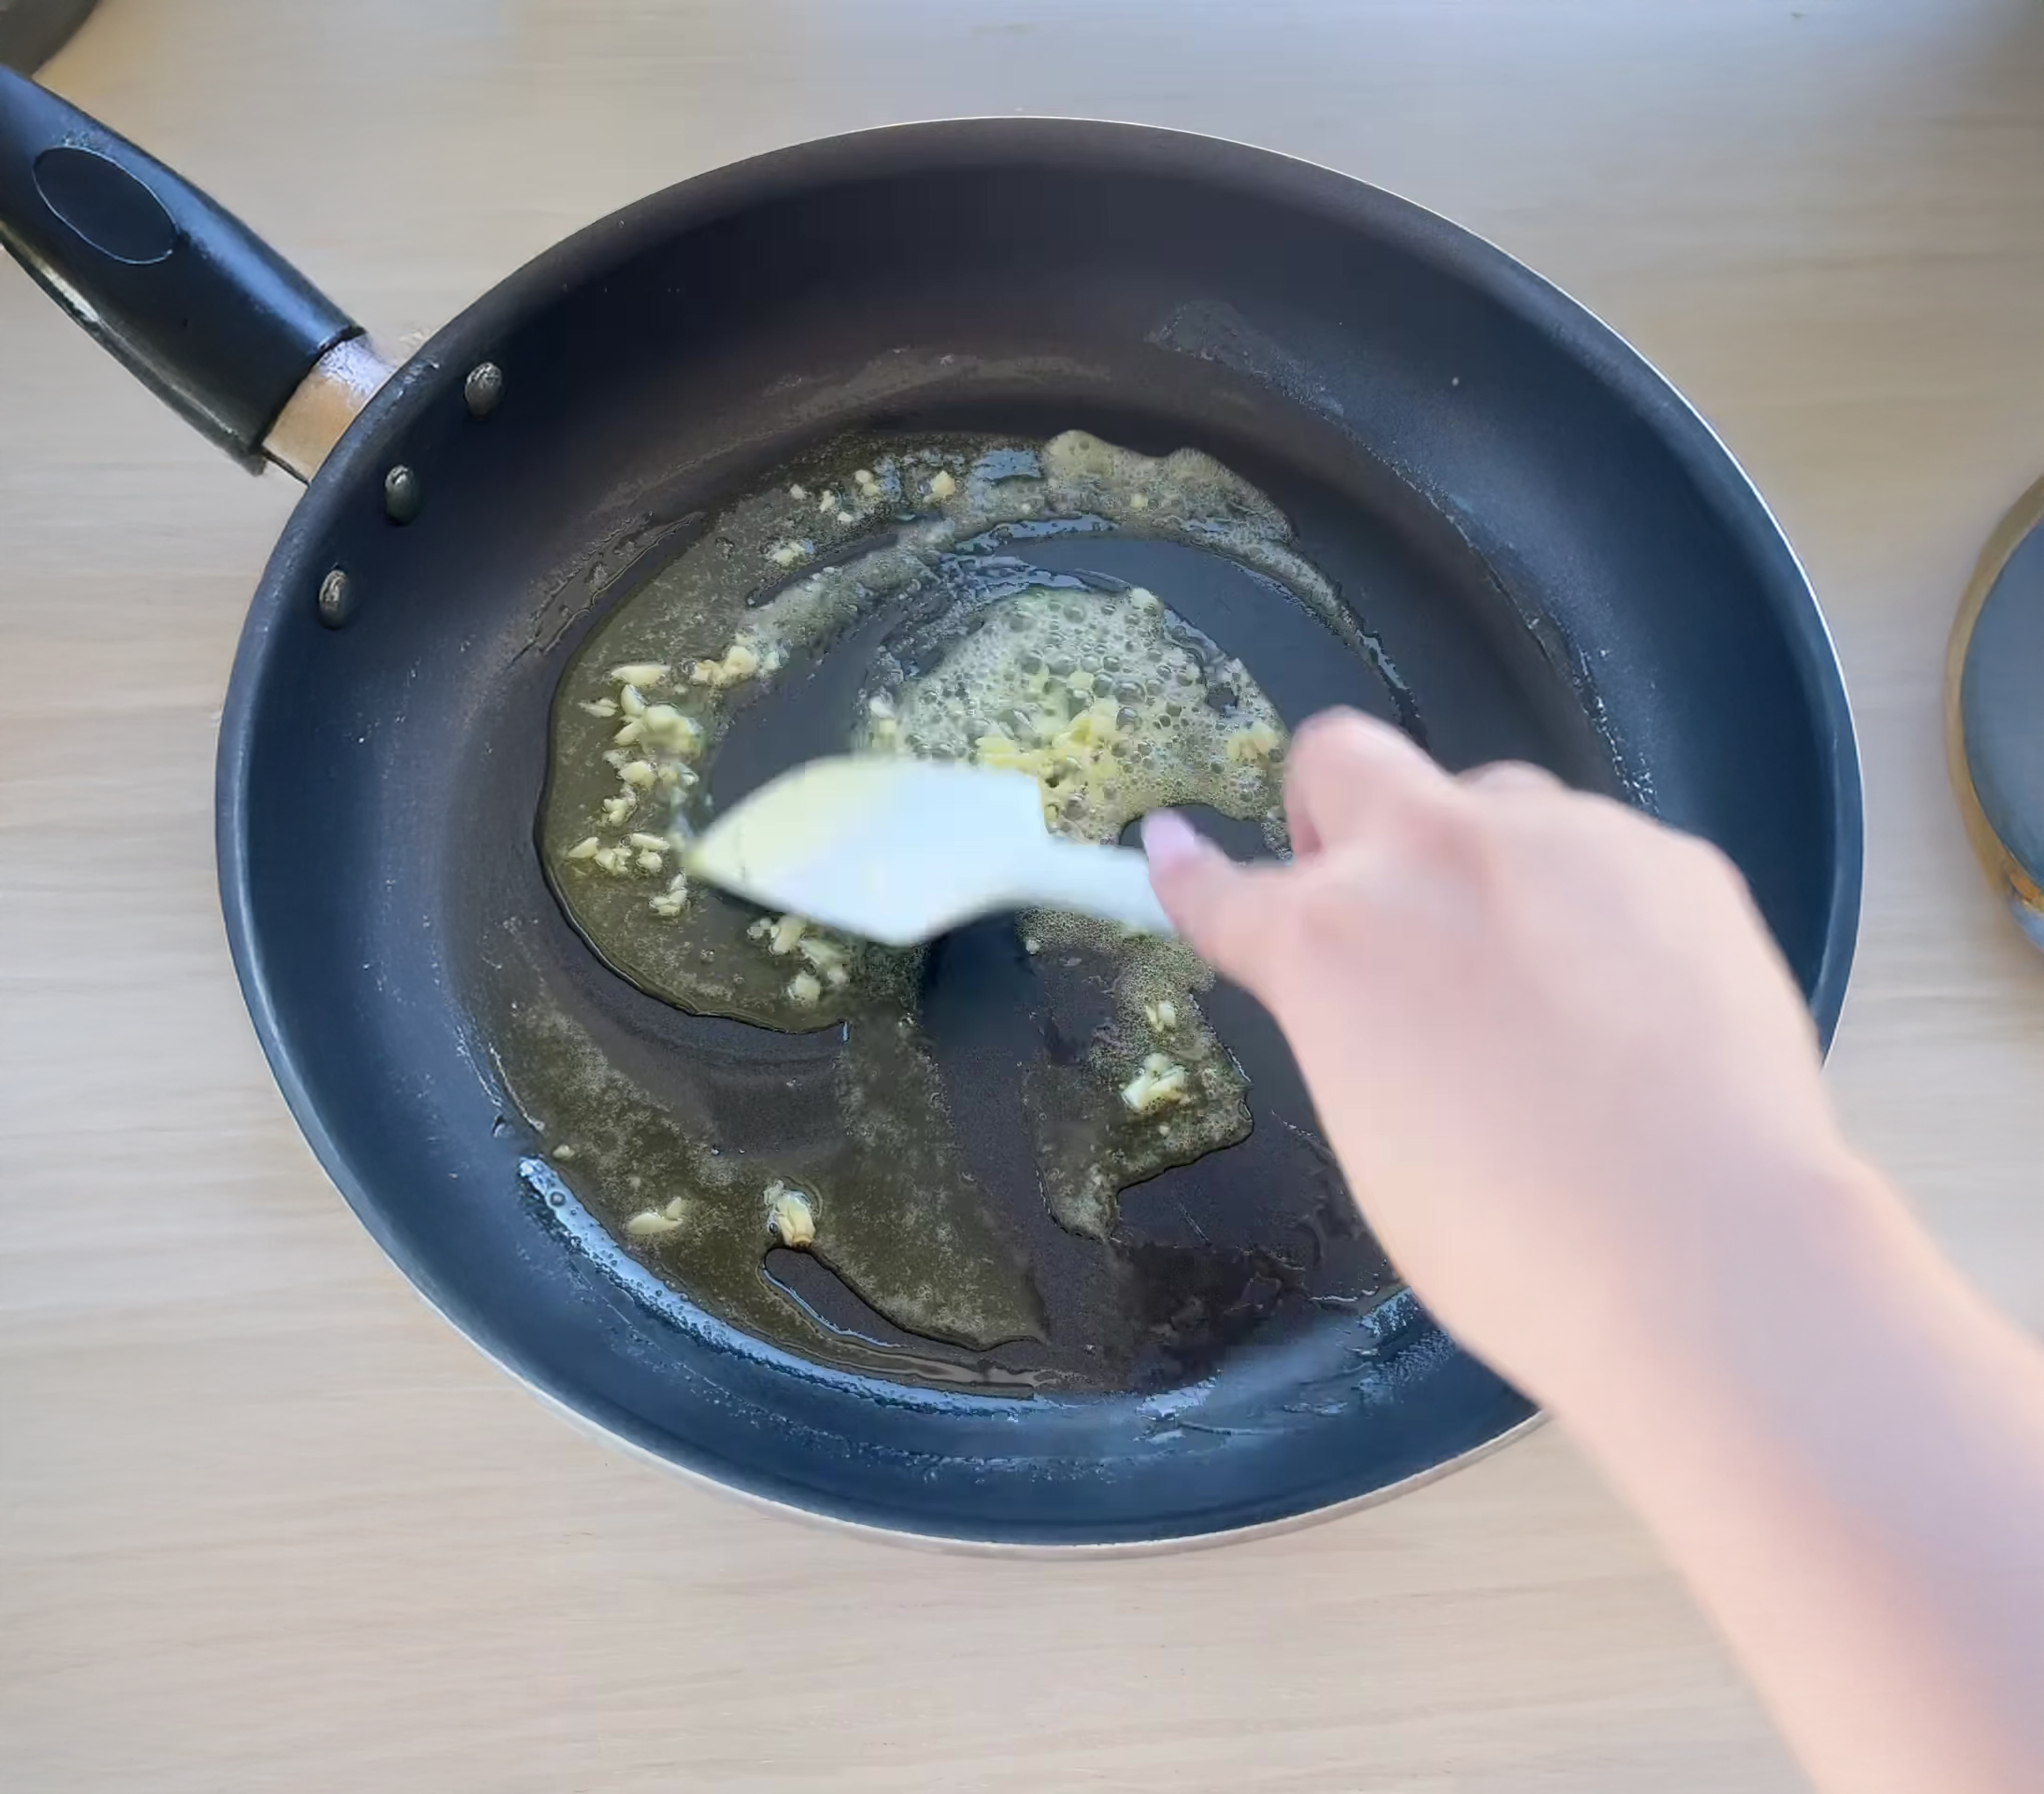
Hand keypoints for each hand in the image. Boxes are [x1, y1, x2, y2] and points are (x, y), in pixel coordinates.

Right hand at [1142, 707, 1857, 1408]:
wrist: (1708, 1252)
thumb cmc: (1515, 1244)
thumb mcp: (1375, 1136)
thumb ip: (1352, 1022)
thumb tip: (1366, 989)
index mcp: (1330, 939)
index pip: (1223, 886)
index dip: (1192, 874)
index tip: (1175, 850)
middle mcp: (1433, 856)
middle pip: (1345, 755)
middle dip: (1337, 809)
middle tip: (1378, 899)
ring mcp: (1564, 841)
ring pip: (1496, 805)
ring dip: (1488, 866)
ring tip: (1547, 984)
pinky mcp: (1674, 857)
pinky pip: (1608, 855)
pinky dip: (1599, 909)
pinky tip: (1641, 1007)